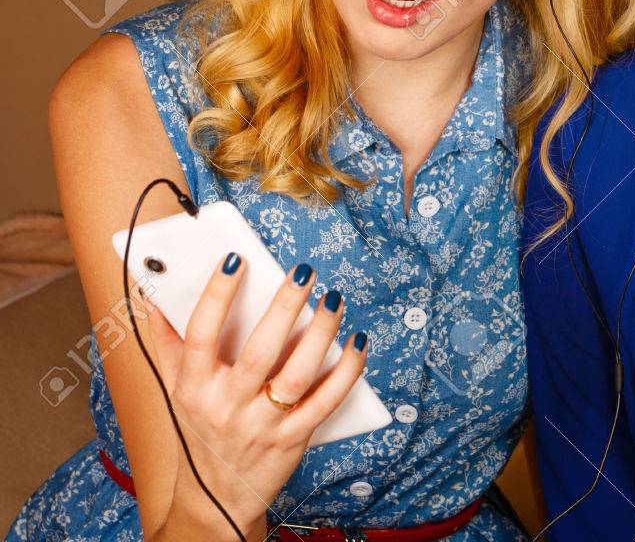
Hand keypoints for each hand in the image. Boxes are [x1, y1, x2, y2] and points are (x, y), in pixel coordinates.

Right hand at [144, 253, 367, 534]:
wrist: (217, 498)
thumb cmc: (201, 429)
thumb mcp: (176, 389)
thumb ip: (167, 342)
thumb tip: (153, 293)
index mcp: (193, 388)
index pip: (200, 336)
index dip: (216, 296)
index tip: (236, 260)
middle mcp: (226, 407)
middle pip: (259, 352)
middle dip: (284, 308)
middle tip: (304, 272)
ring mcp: (262, 425)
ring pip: (297, 375)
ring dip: (320, 334)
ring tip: (333, 300)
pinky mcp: (293, 439)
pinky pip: (326, 401)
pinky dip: (347, 371)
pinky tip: (358, 341)